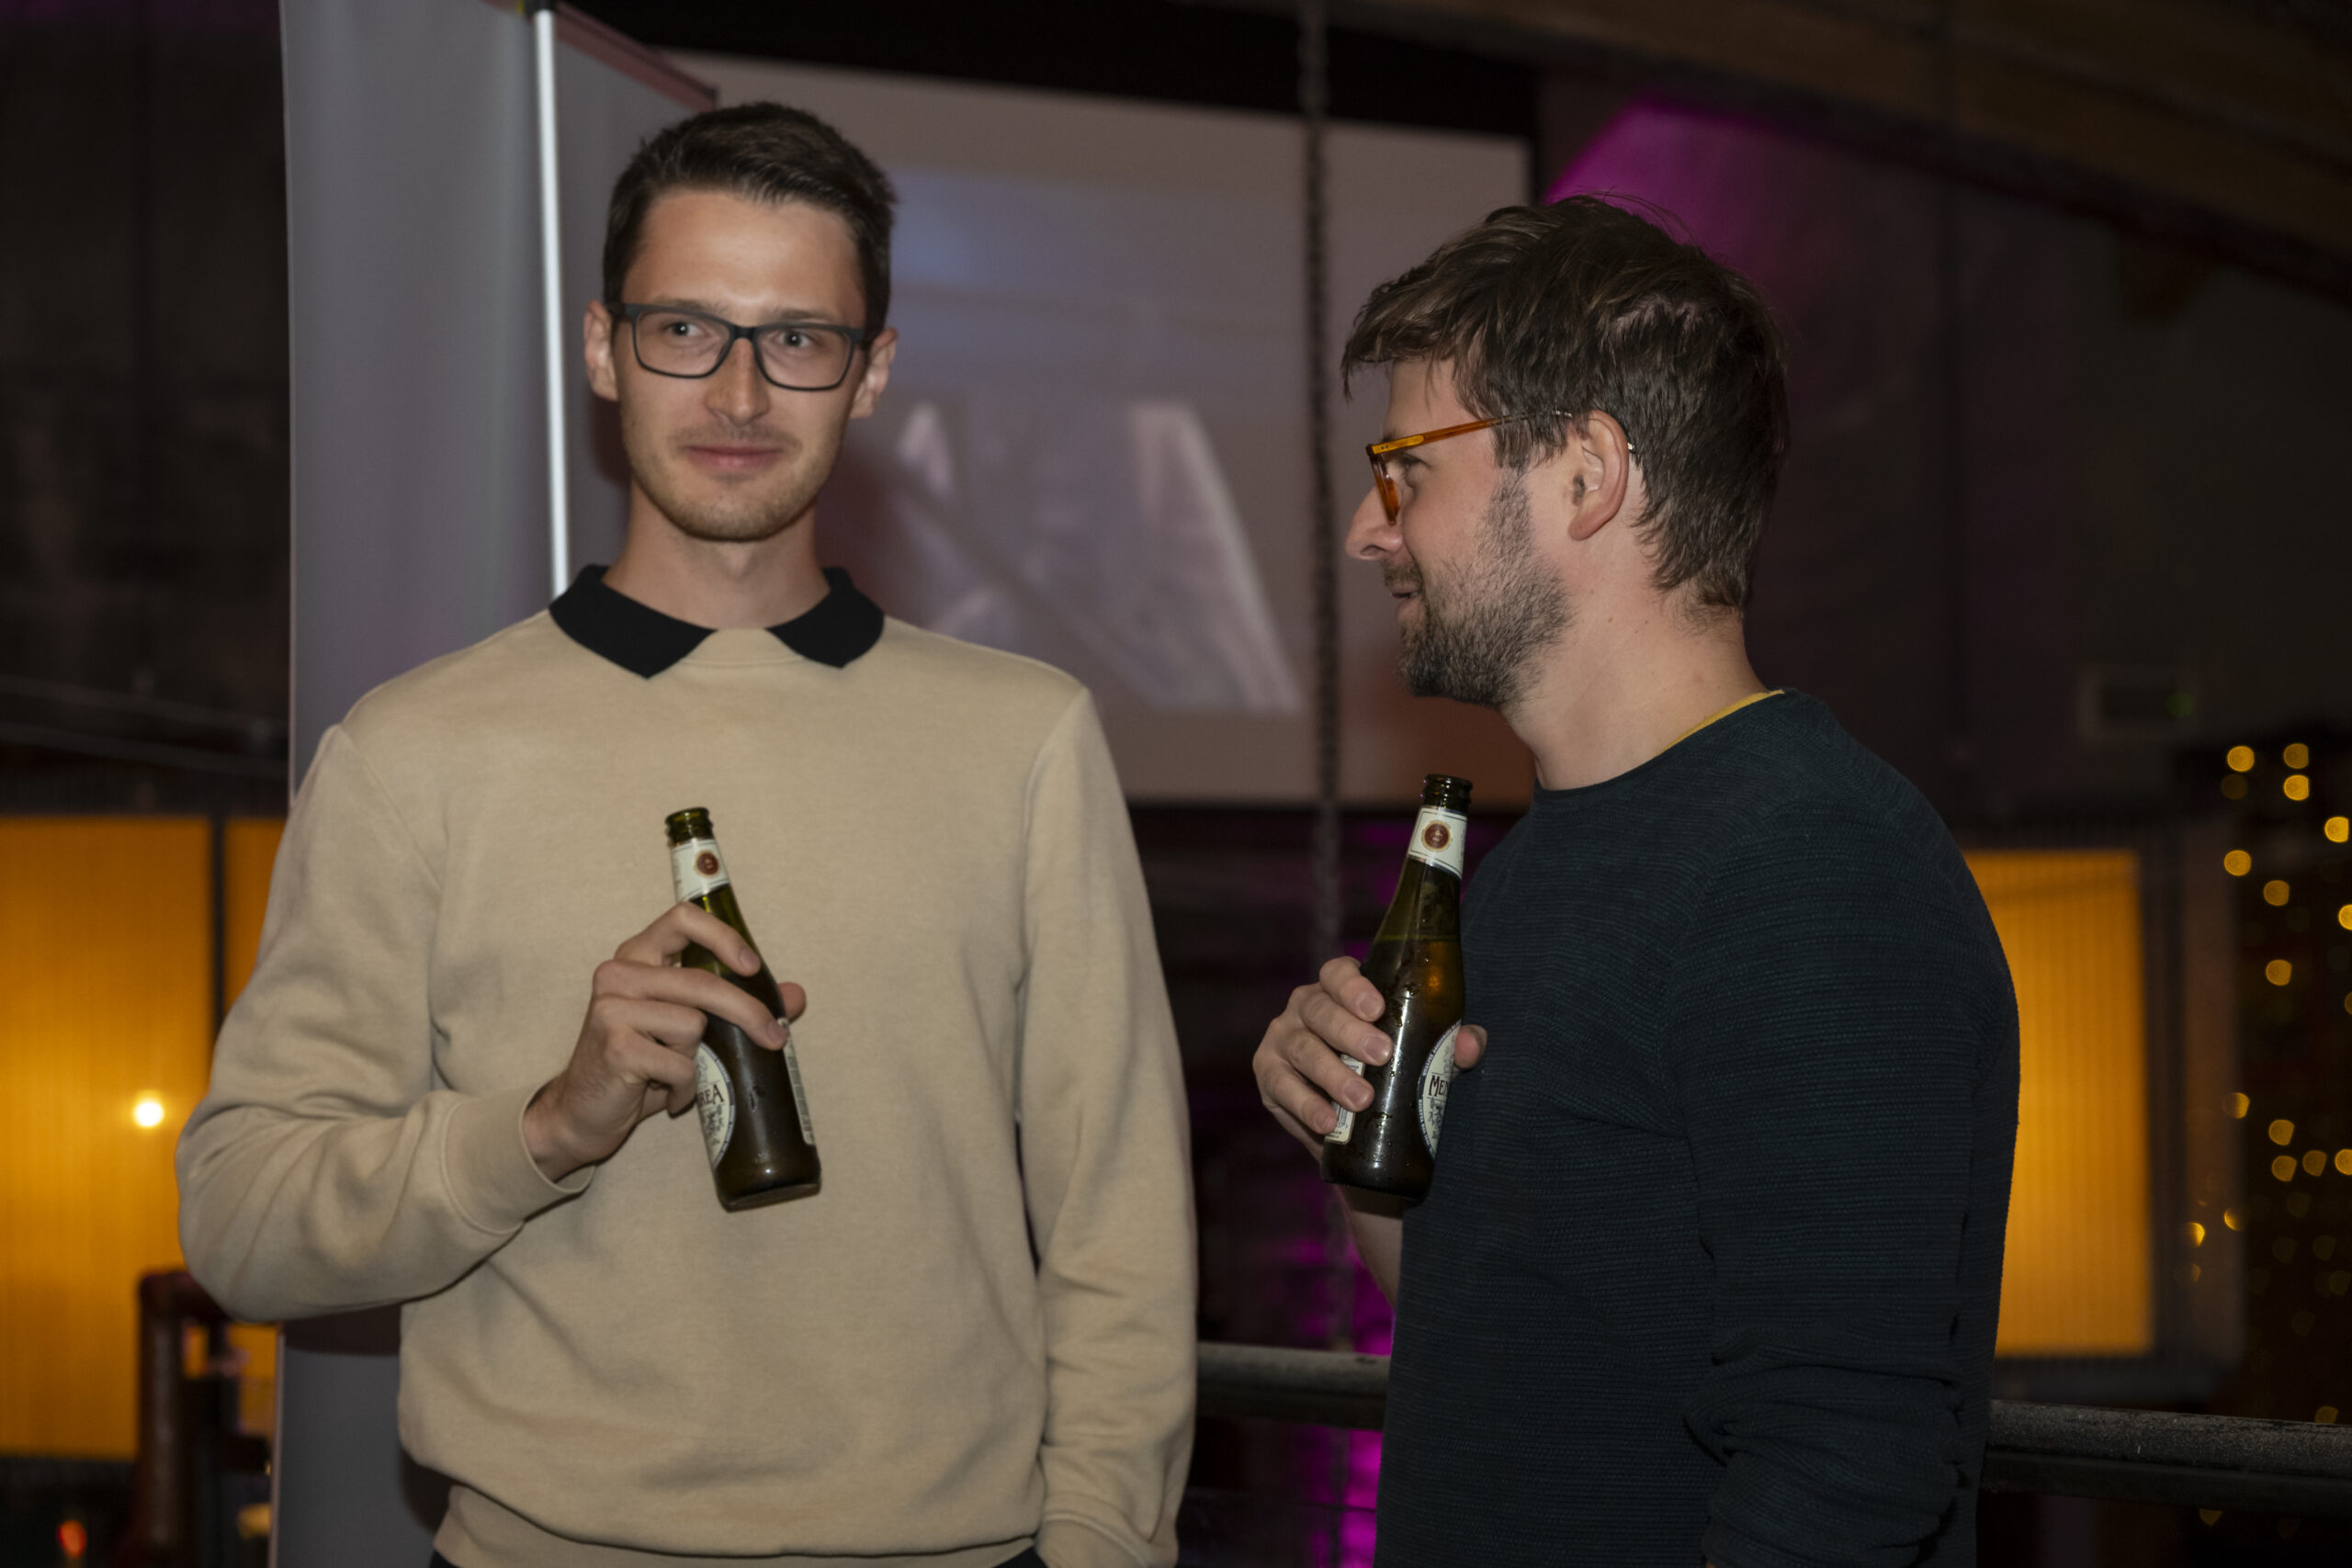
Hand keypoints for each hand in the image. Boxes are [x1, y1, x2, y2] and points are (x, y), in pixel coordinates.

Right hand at [523, 903, 808, 1181]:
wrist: (582, 1113)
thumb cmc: (639, 1065)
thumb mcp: (687, 1031)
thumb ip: (735, 1007)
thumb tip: (797, 994)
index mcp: (637, 957)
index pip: (683, 919)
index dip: (724, 936)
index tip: (753, 966)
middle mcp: (618, 973)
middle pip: (702, 982)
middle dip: (749, 1012)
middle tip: (776, 1038)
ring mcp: (611, 1008)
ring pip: (693, 1025)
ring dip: (698, 1060)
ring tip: (678, 1073)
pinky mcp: (614, 1046)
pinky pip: (680, 1064)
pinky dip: (684, 1087)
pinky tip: (666, 1094)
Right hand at [1252, 956, 1484, 1155]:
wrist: (1352, 1118)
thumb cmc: (1387, 1067)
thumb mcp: (1418, 1053)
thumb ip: (1445, 1046)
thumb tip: (1471, 1044)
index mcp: (1338, 990)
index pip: (1337, 973)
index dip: (1353, 986)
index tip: (1377, 1008)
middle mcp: (1304, 1007)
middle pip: (1320, 1010)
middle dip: (1349, 1033)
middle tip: (1381, 1056)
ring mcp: (1282, 1039)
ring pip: (1303, 1049)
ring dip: (1332, 1074)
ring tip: (1361, 1099)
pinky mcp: (1269, 1075)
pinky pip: (1281, 1086)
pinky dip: (1304, 1105)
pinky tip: (1326, 1122)